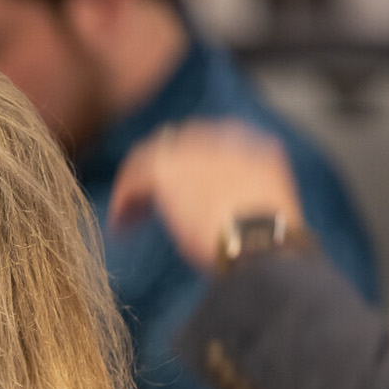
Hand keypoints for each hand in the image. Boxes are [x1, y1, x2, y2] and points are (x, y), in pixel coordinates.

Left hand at [108, 122, 305, 272]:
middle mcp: (225, 143)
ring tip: (126, 219)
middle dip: (160, 175)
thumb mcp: (265, 216)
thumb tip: (224, 220)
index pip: (213, 146)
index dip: (190, 169)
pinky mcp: (169, 170)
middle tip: (145, 205)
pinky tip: (120, 226)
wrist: (261, 245)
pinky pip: (134, 179)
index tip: (178, 194)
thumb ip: (243, 204)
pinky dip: (124, 201)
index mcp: (256, 150)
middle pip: (179, 147)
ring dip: (136, 189)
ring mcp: (196, 152)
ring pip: (151, 159)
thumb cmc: (268, 246)